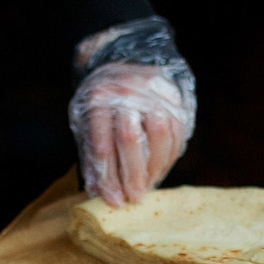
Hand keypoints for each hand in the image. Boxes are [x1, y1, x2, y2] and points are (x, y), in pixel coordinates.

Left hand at [71, 17, 195, 205]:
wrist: (124, 64)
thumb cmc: (101, 102)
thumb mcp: (87, 123)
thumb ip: (92, 156)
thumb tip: (98, 193)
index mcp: (97, 99)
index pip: (102, 143)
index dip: (108, 175)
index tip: (114, 199)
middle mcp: (124, 92)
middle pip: (130, 138)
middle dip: (133, 174)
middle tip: (134, 197)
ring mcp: (151, 92)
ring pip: (159, 134)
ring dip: (155, 167)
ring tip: (149, 185)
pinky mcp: (173, 97)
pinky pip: (176, 132)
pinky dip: (170, 156)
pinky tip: (160, 170)